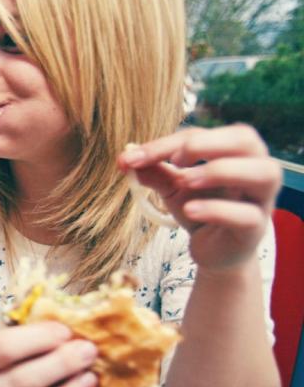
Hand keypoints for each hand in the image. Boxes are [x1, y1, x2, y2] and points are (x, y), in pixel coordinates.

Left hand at [120, 125, 281, 273]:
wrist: (214, 251)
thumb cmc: (200, 208)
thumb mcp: (173, 187)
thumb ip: (152, 171)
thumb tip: (124, 158)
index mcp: (233, 152)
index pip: (203, 135)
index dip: (168, 143)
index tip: (134, 157)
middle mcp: (254, 169)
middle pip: (246, 139)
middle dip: (208, 143)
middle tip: (176, 158)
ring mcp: (260, 200)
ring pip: (263, 173)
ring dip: (221, 170)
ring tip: (185, 180)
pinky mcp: (255, 229)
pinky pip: (247, 215)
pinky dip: (218, 210)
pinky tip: (190, 210)